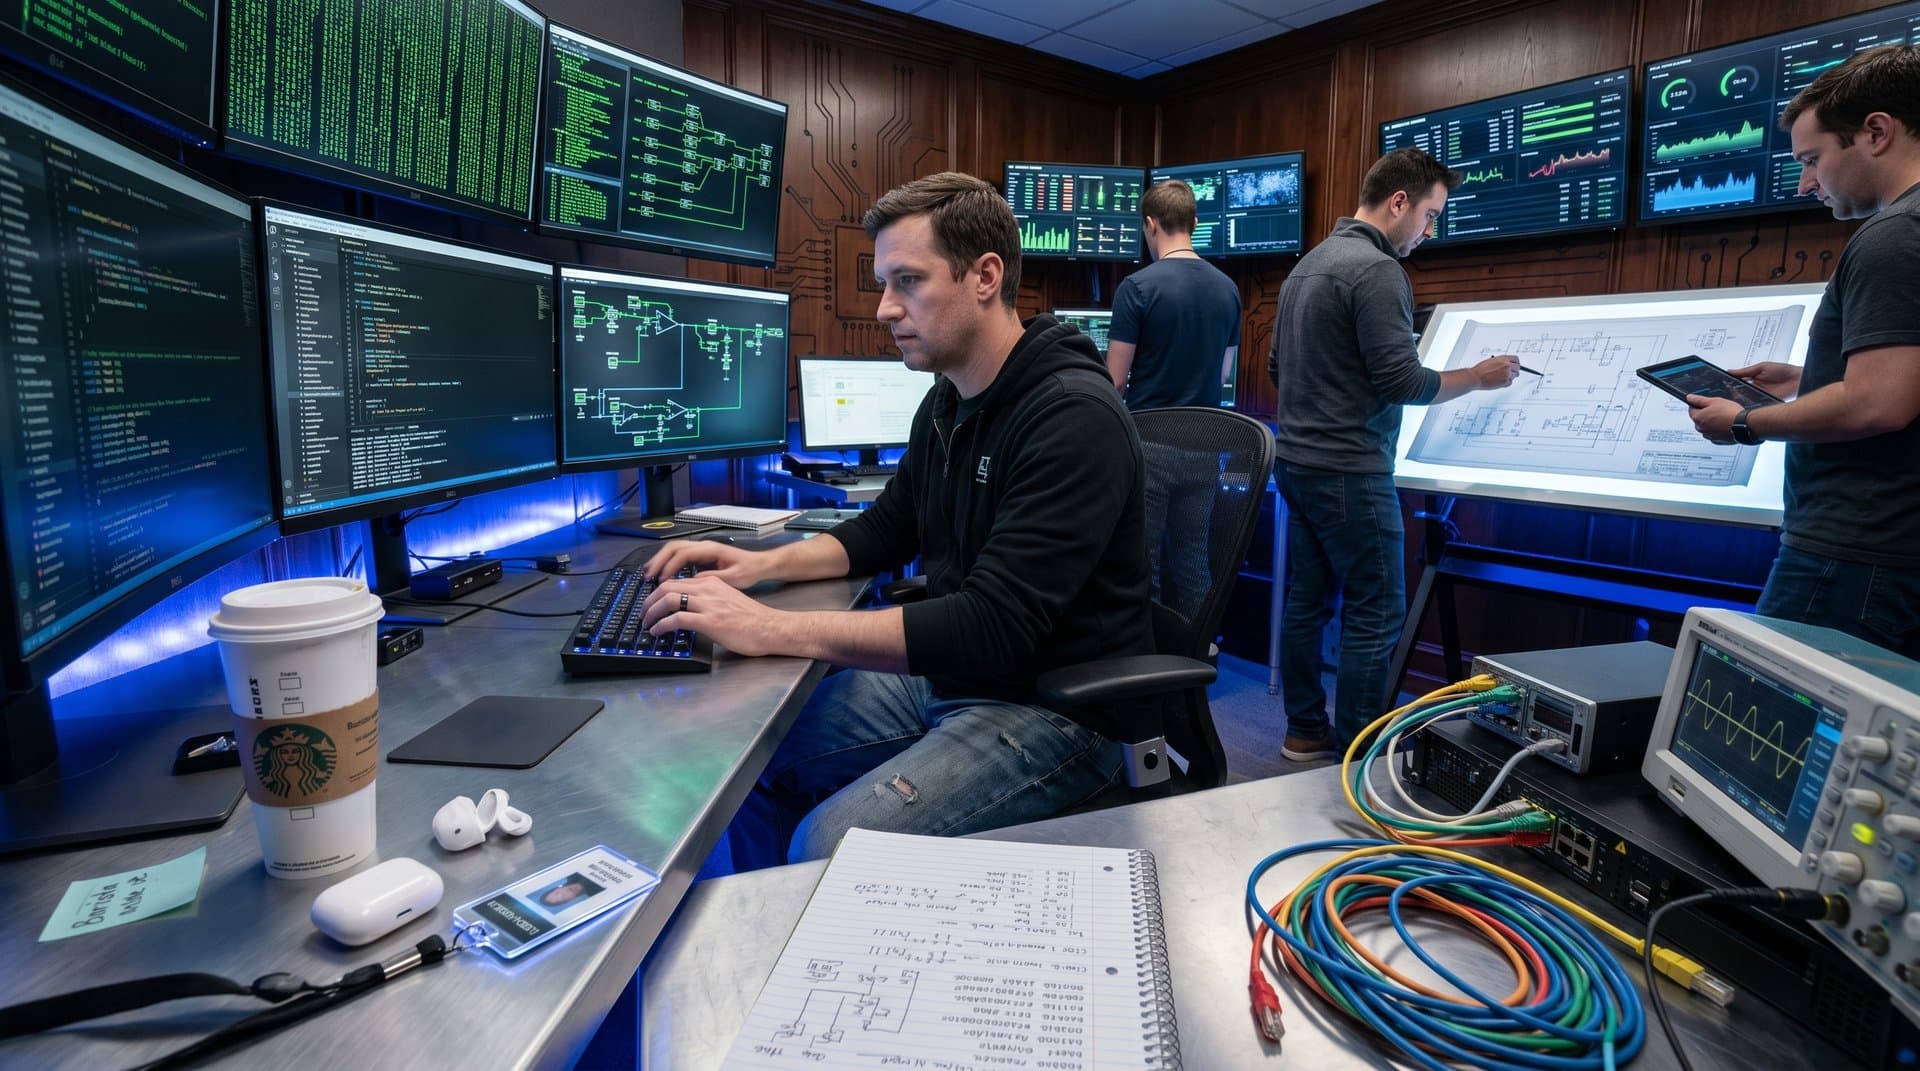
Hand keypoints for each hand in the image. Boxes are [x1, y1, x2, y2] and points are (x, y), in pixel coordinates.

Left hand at [639, 572, 790, 656]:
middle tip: (643, 613)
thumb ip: (709, 600)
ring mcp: (708, 604)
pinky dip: (662, 625)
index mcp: (712, 583)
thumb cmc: (753, 619)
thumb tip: (691, 609)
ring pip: (668, 599)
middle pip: (667, 586)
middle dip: (649, 600)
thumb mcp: (728, 601)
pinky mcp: (709, 621)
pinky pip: (677, 619)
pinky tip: (658, 632)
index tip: (651, 602)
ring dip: (651, 612)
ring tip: (647, 623)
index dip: (658, 591)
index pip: (677, 581)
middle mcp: (708, 589)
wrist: (770, 628)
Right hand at [640, 539, 768, 587]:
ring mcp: (701, 549)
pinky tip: (661, 575)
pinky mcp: (700, 556)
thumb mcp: (734, 578)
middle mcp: (703, 546)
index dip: (670, 567)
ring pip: (673, 550)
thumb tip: (693, 582)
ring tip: (648, 575)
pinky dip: (666, 563)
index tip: (662, 581)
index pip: (683, 554)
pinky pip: (678, 556)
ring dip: (659, 561)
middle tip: (647, 576)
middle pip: (673, 547)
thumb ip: (714, 579)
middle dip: (658, 561)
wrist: (759, 564)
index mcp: (711, 550)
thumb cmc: (749, 570)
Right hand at [1473, 354, 1520, 388]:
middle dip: (1515, 370)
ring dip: (1510, 377)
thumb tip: (1506, 364)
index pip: (1516, 359)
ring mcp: (1507, 374)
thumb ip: (1501, 362)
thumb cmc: (1480, 370)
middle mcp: (1507, 365)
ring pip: (1514, 376)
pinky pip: (1510, 383)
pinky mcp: (1505, 382)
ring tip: (1501, 377)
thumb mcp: (1492, 361)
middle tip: (1511, 372)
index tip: (1515, 365)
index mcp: (1503, 358)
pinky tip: (1500, 381)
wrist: (1476, 377)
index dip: (1516, 363)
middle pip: (1518, 368)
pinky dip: (1506, 383)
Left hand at [1686, 394, 1741, 443]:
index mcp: (1698, 418)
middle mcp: (1701, 429)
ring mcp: (1709, 436)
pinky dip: (1718, 430)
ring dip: (1711, 423)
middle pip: (1699, 419)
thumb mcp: (1714, 401)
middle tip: (1717, 409)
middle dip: (1705, 414)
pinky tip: (1725, 425)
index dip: (1697, 405)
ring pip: (1706, 427)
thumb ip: (1699, 400)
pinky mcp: (1717, 441)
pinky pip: (1714, 434)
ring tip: (1723, 417)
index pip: (1691, 410)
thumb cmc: (1730, 413)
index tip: (1704, 403)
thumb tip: (1689, 397)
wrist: (1744, 425)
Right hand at [1725, 361, 1800, 398]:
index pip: (1736, 383)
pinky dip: (1748, 404)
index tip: (1719, 383)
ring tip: (1730, 396)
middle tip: (1723, 390)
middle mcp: (1754, 389)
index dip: (1728, 383)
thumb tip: (1730, 371)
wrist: (1799, 380)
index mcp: (1752, 380)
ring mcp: (1758, 396)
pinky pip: (1753, 405)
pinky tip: (1743, 401)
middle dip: (1730, 391)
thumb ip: (1746, 370)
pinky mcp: (1764, 403)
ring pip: (1743, 399)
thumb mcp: (1762, 367)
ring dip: (1738, 398)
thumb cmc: (1784, 371)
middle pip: (1738, 392)